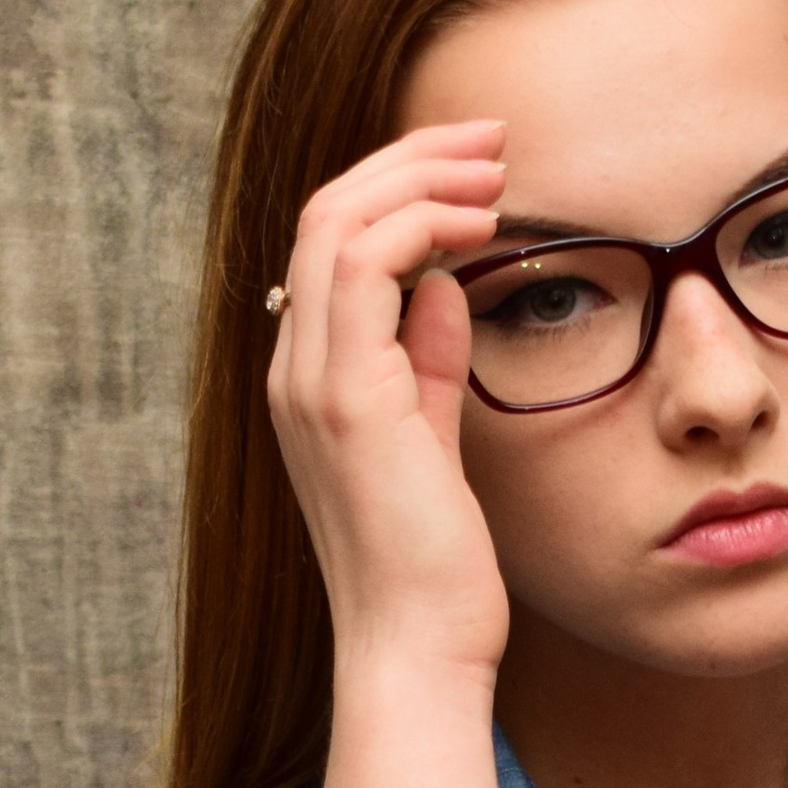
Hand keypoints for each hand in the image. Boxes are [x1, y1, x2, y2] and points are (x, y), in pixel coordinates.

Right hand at [265, 121, 511, 689]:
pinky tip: (481, 225)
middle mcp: (293, 371)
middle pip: (328, 211)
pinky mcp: (345, 398)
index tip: (478, 168)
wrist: (417, 649)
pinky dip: (423, 223)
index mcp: (309, 380)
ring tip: (494, 171)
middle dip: (412, 156)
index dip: (400, 187)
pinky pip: (366, 264)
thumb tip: (442, 288)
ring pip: (338, 220)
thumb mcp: (435, 445)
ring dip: (421, 176)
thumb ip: (429, 366)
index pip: (334, 243)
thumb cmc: (433, 569)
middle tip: (491, 137)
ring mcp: (309, 382)